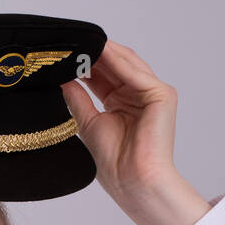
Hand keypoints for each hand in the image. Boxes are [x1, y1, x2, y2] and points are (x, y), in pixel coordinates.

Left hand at [61, 40, 210, 224]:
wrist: (132, 183)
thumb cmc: (115, 164)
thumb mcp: (88, 123)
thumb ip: (78, 99)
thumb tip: (63, 80)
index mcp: (121, 103)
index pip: (101, 76)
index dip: (83, 64)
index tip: (63, 54)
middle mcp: (137, 95)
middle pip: (115, 66)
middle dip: (93, 53)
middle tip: (71, 42)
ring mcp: (152, 93)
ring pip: (126, 64)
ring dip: (105, 52)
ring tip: (82, 41)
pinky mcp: (161, 95)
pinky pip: (136, 72)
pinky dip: (117, 61)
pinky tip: (100, 50)